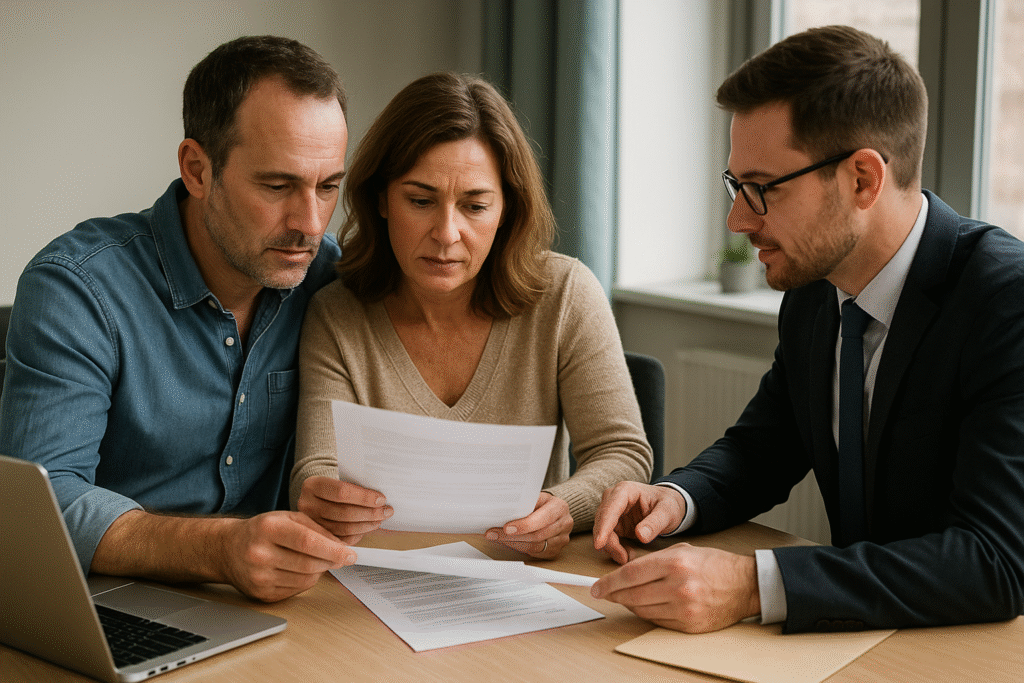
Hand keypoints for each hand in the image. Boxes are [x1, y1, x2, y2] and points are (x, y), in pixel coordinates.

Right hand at [218, 511, 356, 601]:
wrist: (227, 549)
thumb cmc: (261, 531)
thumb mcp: (288, 518)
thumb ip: (317, 529)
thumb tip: (342, 547)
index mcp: (268, 528)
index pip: (308, 542)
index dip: (334, 550)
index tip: (351, 554)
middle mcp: (260, 553)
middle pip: (309, 563)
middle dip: (331, 561)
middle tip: (341, 557)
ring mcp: (259, 577)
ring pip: (305, 579)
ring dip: (319, 571)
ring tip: (317, 560)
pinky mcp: (261, 594)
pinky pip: (296, 590)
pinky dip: (306, 580)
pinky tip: (300, 570)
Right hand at [296, 476, 392, 543]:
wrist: (316, 496)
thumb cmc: (334, 486)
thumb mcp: (339, 478)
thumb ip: (354, 485)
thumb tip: (380, 498)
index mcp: (312, 486)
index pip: (341, 492)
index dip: (364, 497)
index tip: (381, 499)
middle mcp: (307, 505)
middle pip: (344, 512)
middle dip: (370, 513)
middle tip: (386, 511)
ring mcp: (310, 524)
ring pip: (344, 528)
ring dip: (367, 525)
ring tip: (380, 519)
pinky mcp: (317, 538)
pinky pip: (342, 540)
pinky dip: (358, 535)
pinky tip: (367, 528)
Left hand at [485, 492, 572, 558]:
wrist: (555, 511)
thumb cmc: (543, 504)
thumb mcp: (536, 497)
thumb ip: (524, 503)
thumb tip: (502, 510)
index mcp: (559, 507)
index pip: (542, 519)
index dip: (524, 525)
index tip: (506, 528)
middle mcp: (564, 523)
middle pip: (537, 535)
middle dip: (513, 536)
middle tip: (494, 534)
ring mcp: (562, 539)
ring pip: (535, 546)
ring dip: (514, 543)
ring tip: (498, 538)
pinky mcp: (556, 550)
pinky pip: (536, 553)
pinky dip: (520, 549)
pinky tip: (509, 543)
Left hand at [590, 542, 759, 632]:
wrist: (744, 584)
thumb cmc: (713, 564)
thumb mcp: (682, 551)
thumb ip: (653, 561)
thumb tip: (624, 573)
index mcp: (674, 563)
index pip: (630, 574)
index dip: (608, 582)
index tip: (596, 587)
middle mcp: (678, 586)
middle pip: (632, 595)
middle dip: (613, 595)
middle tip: (602, 594)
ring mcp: (683, 609)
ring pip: (642, 610)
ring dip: (629, 605)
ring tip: (625, 598)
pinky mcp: (688, 625)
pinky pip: (657, 621)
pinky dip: (647, 614)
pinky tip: (646, 606)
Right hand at [592, 482, 685, 563]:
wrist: (669, 506)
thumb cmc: (668, 504)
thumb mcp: (667, 512)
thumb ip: (655, 523)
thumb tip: (641, 535)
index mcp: (625, 490)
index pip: (610, 509)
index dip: (603, 527)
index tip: (599, 544)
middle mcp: (613, 498)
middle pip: (602, 522)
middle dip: (609, 542)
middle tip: (623, 559)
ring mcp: (611, 511)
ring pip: (601, 532)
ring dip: (611, 547)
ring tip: (627, 557)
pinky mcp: (612, 523)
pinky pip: (607, 538)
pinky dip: (614, 548)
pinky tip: (626, 553)